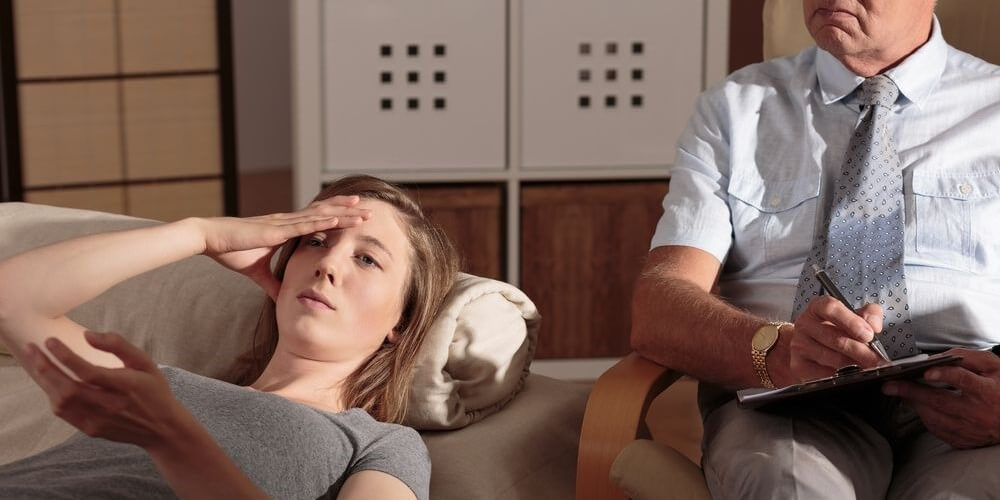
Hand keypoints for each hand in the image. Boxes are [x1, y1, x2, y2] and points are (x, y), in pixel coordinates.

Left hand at [24, 332, 193, 451]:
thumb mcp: (145, 362)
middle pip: (68, 388)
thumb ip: (118, 345)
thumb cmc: (154, 391)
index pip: (88, 371)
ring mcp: (99, 420)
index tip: (50, 341)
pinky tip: (50, 383)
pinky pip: (64, 413)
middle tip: (31, 349)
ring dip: (45, 381)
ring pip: (62, 402)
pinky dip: (53, 396)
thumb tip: (88, 335)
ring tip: (37, 363)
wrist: (161, 428)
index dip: (65, 356)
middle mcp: (110, 405)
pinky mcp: (91, 429)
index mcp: (126, 386)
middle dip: (45, 367)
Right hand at [197, 196, 369, 298]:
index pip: (317, 222)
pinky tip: (338, 218)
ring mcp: (283, 223)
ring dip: (342, 212)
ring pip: (319, 215)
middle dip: (346, 211)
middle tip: (368, 209)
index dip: (336, 218)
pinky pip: (303, 225)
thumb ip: (271, 283)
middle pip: (324, 213)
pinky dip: (322, 221)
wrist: (210, 240)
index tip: (355, 219)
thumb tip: (282, 297)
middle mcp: (287, 222)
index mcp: (284, 229)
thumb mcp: (257, 272)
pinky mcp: (275, 229)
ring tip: (362, 208)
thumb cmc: (231, 251)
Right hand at [788, 296, 884, 381]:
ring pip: (831, 357)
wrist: (809, 347)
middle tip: (876, 359)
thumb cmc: (834, 330)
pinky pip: (823, 373)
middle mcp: (805, 324)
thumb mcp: (853, 317)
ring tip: (864, 366)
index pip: (830, 309)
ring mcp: (799, 345)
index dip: (851, 321)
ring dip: (852, 364)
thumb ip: (869, 315)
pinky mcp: (799, 364)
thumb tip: (874, 325)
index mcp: (818, 307)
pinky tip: (847, 372)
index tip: (868, 334)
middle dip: (860, 351)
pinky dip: (839, 375)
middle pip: (834, 337)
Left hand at [883, 348, 999, 448]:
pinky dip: (925, 417)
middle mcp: (980, 413)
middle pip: (941, 401)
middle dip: (911, 391)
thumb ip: (965, 358)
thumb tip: (934, 359)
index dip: (945, 375)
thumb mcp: (991, 366)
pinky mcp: (965, 441)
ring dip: (914, 404)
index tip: (925, 371)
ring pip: (935, 418)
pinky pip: (938, 430)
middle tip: (889, 385)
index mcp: (988, 392)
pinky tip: (918, 406)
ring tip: (901, 392)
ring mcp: (972, 430)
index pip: (964, 381)